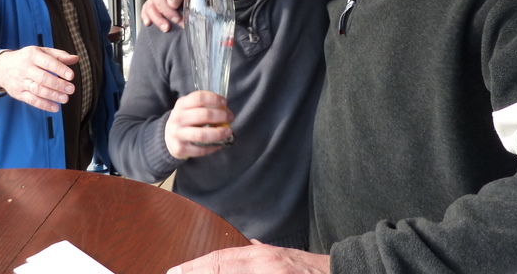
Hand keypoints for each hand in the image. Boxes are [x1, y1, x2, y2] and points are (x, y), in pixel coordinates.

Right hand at [0, 46, 78, 111]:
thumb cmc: (26, 59)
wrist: (1, 67)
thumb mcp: (41, 52)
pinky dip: (44, 105)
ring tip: (65, 98)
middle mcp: (26, 68)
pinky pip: (31, 100)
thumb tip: (75, 58)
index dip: (60, 69)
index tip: (71, 75)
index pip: (48, 62)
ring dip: (52, 95)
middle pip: (43, 78)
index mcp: (33, 55)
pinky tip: (55, 107)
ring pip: (37, 90)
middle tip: (71, 89)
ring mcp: (21, 82)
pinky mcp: (18, 93)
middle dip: (58, 84)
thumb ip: (59, 55)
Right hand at [141, 0, 185, 31]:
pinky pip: (147, 8)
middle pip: (153, 6)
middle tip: (169, 27)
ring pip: (149, 9)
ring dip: (155, 20)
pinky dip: (146, 16)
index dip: (168, 12)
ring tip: (164, 28)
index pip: (160, 1)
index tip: (178, 19)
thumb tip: (172, 4)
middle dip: (161, 19)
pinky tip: (148, 23)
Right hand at [164, 91, 234, 158]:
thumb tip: (224, 109)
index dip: (214, 99)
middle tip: (230, 117)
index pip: (199, 98)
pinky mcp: (181, 149)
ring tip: (229, 131)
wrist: (167, 138)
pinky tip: (220, 143)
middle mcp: (178, 119)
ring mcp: (178, 135)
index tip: (224, 102)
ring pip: (202, 134)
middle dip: (221, 116)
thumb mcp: (187, 108)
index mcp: (180, 105)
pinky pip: (201, 149)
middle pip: (204, 115)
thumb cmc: (184, 120)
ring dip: (219, 133)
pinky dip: (214, 146)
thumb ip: (202, 106)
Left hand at [167, 241, 330, 273]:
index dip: (195, 267)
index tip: (174, 271)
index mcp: (262, 258)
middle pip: (220, 269)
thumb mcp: (284, 255)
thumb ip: (262, 252)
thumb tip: (248, 246)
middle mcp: (264, 267)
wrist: (341, 272)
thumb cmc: (312, 269)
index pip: (220, 260)